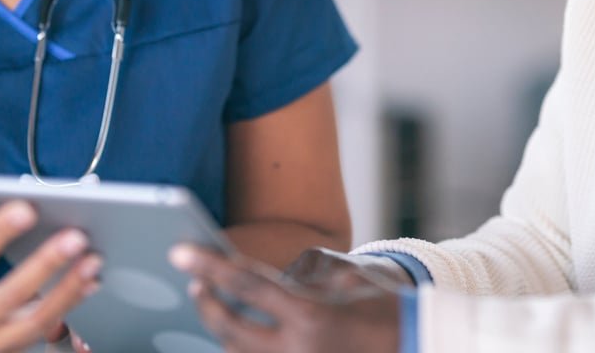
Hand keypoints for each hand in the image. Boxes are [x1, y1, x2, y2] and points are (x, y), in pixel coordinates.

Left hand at [170, 245, 400, 352]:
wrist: (415, 348)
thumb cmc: (383, 311)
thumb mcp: (345, 283)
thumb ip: (299, 280)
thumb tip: (253, 277)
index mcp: (311, 316)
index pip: (246, 284)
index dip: (209, 266)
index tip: (179, 252)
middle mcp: (297, 351)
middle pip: (229, 328)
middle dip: (207, 303)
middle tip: (195, 283)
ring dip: (222, 330)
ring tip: (213, 305)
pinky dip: (242, 348)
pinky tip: (236, 333)